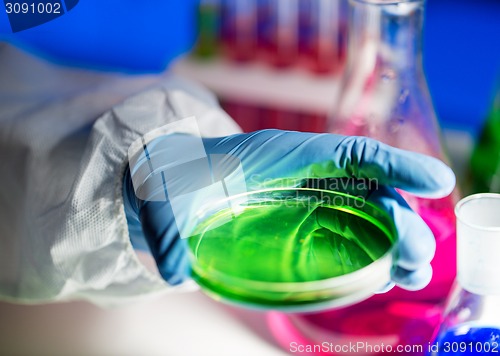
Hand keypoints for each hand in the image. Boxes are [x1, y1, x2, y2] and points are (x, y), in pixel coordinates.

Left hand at [123, 129, 454, 289]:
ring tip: (409, 273)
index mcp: (280, 155)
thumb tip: (176, 272)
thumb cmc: (174, 180)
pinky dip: (370, 246)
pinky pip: (346, 227)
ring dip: (392, 239)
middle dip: (399, 220)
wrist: (170, 180)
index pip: (347, 152)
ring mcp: (305, 196)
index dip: (395, 164)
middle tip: (417, 259)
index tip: (435, 182)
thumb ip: (166, 235)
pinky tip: (381, 271)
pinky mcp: (301, 218)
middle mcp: (302, 173)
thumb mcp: (162, 200)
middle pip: (365, 190)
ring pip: (363, 211)